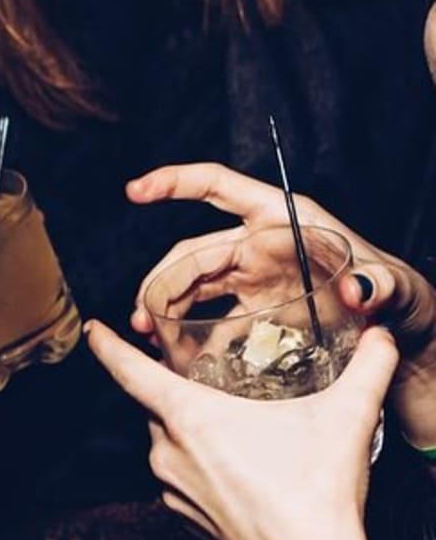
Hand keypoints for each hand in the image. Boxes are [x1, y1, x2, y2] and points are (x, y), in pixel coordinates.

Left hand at [86, 319, 396, 539]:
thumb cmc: (315, 496)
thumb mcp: (344, 419)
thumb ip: (367, 368)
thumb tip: (381, 335)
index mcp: (188, 416)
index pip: (129, 370)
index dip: (108, 345)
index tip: (93, 329)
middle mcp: (166, 450)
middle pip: (159, 404)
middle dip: (182, 391)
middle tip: (219, 389)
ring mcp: (168, 486)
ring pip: (170, 439)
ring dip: (194, 430)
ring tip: (240, 435)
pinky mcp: (179, 515)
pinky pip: (178, 472)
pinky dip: (198, 462)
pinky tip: (237, 469)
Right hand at [128, 162, 435, 447]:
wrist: (399, 337)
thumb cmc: (402, 297)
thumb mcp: (398, 286)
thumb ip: (381, 284)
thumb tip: (361, 291)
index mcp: (283, 220)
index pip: (219, 188)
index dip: (175, 183)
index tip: (136, 191)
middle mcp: (260, 243)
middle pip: (194, 251)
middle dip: (161, 280)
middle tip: (143, 318)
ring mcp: (253, 277)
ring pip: (193, 284)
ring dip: (165, 307)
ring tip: (148, 337)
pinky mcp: (253, 309)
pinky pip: (211, 318)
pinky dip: (189, 334)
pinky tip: (177, 356)